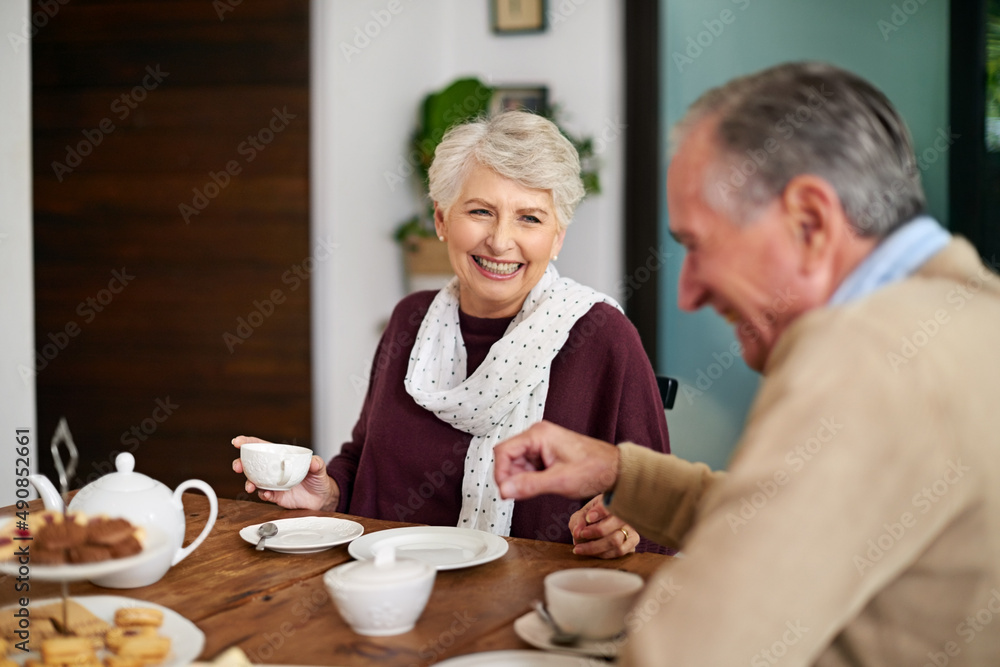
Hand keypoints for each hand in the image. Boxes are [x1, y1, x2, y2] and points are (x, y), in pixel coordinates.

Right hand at [231, 436, 339, 510]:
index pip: (263, 448)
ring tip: (250, 485)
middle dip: (241, 463)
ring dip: (249, 482)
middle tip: (237, 466)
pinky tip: (265, 494)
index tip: (238, 442)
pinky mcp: (276, 496)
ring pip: (255, 481)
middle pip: (253, 464)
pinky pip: (265, 495)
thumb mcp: (319, 468)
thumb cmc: (318, 478)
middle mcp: (274, 470)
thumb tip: (314, 462)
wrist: (322, 497)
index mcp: (281, 458)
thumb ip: (317, 464)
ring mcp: (274, 483)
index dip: (249, 443)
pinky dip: (263, 494)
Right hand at [493, 420, 618, 499]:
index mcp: (538, 435)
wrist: (615, 469)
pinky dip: (530, 479)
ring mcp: (541, 444)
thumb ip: (529, 485)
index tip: (504, 491)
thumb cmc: (594, 469)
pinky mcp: (546, 453)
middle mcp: (537, 435)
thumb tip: (504, 490)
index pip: (503, 451)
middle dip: (512, 477)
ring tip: (540, 487)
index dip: (500, 472)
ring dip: (522, 479)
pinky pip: (528, 467)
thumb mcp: (559, 480)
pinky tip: (543, 485)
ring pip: (517, 464)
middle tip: (521, 493)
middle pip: (508, 457)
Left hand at [569, 495, 638, 558]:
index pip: (612, 503)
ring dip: (595, 546)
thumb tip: (578, 532)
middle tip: (580, 535)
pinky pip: (619, 551)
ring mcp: (631, 527)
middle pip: (616, 522)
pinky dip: (603, 554)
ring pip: (616, 540)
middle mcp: (625, 513)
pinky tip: (592, 553)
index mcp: (612, 499)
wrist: (597, 530)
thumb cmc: (588, 520)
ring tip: (580, 548)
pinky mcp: (632, 541)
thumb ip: (578, 521)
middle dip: (595, 531)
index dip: (601, 511)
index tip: (589, 518)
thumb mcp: (581, 516)